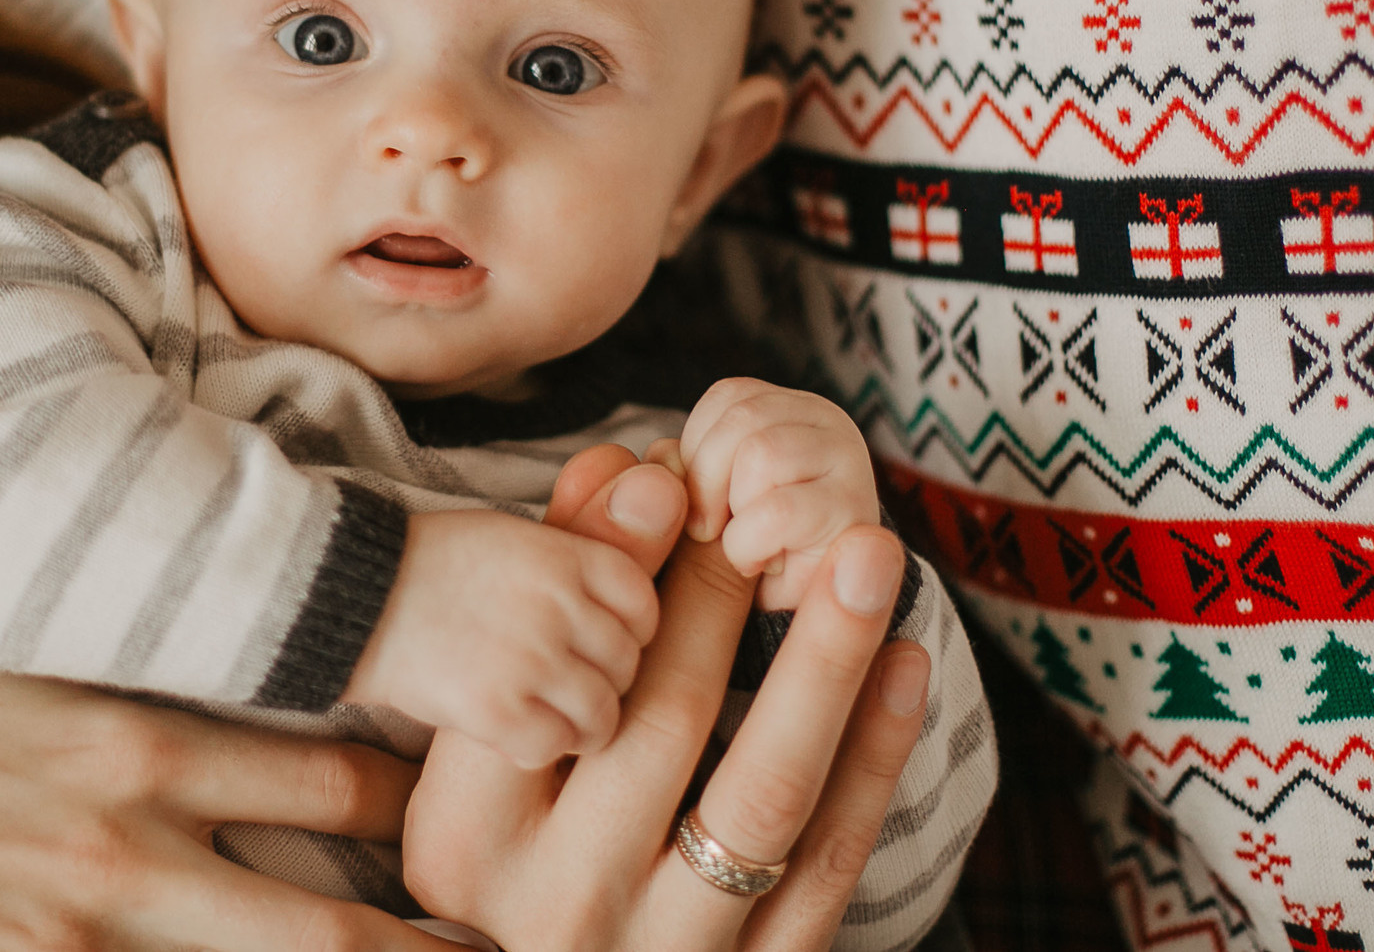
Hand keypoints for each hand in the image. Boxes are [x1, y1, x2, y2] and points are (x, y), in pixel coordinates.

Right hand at [0, 608, 455, 951]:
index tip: (487, 811)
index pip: (342, 778)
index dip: (429, 807)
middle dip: (427, 939)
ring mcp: (82, 935)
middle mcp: (132, 847)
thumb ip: (128, 613)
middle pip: (335, 918)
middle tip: (510, 942)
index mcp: (144, 733)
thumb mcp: (16, 619)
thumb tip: (215, 564)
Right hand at [346, 507, 660, 767]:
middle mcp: (559, 607)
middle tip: (568, 684)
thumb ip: (571, 558)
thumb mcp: (510, 536)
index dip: (631, 629)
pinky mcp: (498, 711)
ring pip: (602, 715)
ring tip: (547, 716)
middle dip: (605, 679)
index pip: (644, 604)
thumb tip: (623, 583)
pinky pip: (553, 747)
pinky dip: (540, 747)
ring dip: (581, 723)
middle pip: (627, 663)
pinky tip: (514, 733)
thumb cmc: (427, 562)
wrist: (350, 593)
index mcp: (566, 557)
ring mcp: (532, 661)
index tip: (604, 641)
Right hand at [401, 445, 932, 951]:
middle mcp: (562, 902)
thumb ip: (531, 620)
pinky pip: (829, 863)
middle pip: (657, 724)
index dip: (610, 571)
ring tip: (869, 560)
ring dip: (826, 664)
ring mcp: (664, 949)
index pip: (544, 685)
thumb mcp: (475, 766)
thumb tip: (615, 470)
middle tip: (780, 506)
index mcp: (469, 842)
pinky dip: (874, 757)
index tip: (663, 478)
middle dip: (721, 598)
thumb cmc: (512, 866)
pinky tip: (904, 665)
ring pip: (763, 794)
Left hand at [679, 378, 882, 609]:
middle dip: (710, 481)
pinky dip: (749, 544)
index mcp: (790, 408)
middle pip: (742, 418)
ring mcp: (849, 461)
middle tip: (714, 531)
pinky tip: (762, 563)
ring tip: (749, 543)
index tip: (703, 500)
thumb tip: (664, 455)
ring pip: (762, 453)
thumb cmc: (747, 546)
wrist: (799, 612)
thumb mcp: (706, 496)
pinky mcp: (856, 512)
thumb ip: (682, 467)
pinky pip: (776, 511)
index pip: (728, 397)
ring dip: (736, 514)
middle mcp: (827, 421)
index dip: (699, 450)